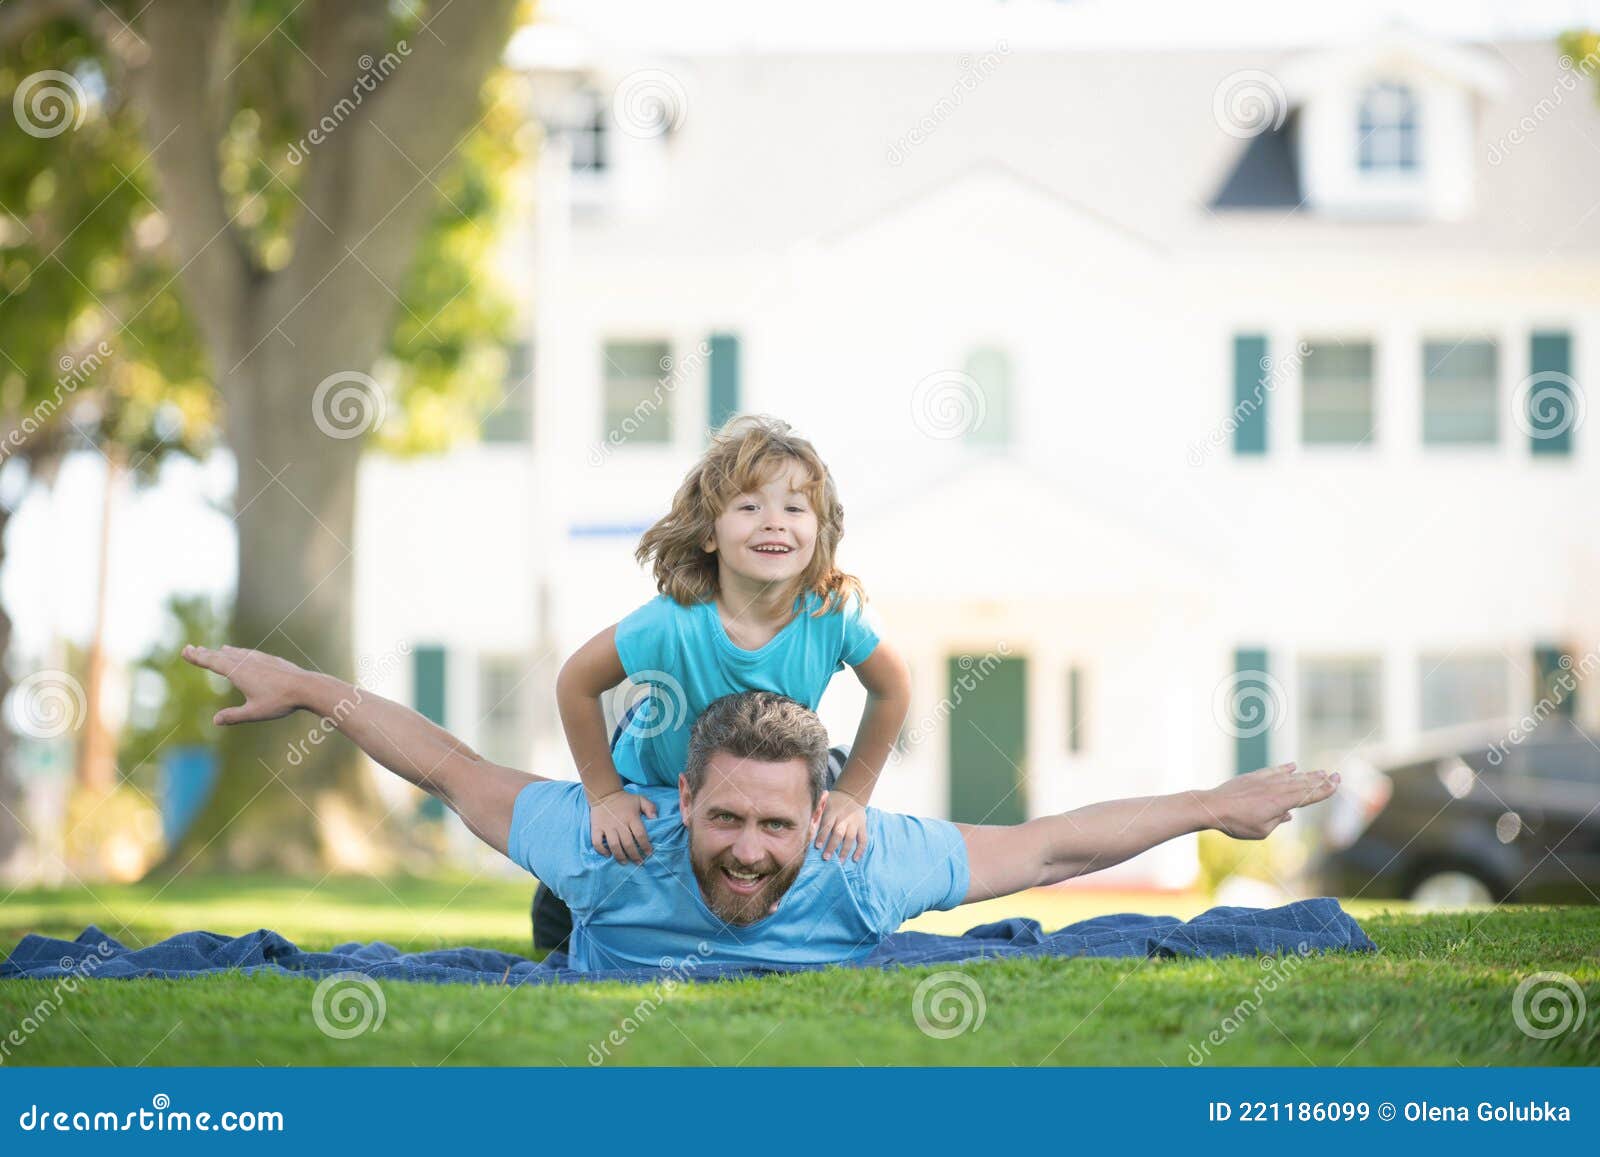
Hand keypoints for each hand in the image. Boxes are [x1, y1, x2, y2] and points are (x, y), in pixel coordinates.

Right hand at [181, 644, 310, 725]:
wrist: (306, 686)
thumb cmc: (280, 701)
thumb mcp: (254, 712)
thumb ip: (234, 716)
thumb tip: (215, 720)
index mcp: (239, 672)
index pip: (213, 662)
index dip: (198, 657)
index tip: (185, 651)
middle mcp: (247, 661)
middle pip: (221, 655)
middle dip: (205, 653)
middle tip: (190, 649)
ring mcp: (259, 658)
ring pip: (236, 653)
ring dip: (222, 652)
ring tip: (214, 650)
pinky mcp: (270, 659)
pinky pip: (249, 653)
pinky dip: (239, 651)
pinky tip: (239, 652)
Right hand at [589, 789, 657, 863]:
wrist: (604, 793)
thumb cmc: (625, 800)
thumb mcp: (640, 799)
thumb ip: (650, 807)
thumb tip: (655, 818)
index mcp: (631, 817)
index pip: (640, 834)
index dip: (645, 846)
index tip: (649, 853)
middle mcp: (619, 823)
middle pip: (628, 843)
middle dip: (635, 855)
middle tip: (639, 862)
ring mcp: (607, 826)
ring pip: (614, 846)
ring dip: (620, 856)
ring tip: (625, 862)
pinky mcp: (596, 828)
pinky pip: (597, 843)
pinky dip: (602, 851)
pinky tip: (608, 855)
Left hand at [815, 790, 867, 860]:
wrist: (852, 794)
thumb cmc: (833, 802)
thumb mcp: (824, 802)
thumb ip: (817, 813)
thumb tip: (808, 827)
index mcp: (833, 811)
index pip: (827, 824)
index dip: (822, 836)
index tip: (817, 847)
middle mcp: (845, 817)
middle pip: (839, 833)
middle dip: (832, 846)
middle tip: (826, 858)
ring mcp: (855, 822)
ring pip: (851, 838)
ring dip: (845, 851)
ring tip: (840, 862)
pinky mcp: (863, 825)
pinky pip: (863, 839)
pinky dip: (860, 850)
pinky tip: (855, 859)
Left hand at [1202, 762, 1338, 839]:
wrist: (1213, 807)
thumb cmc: (1236, 823)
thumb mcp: (1261, 831)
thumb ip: (1276, 821)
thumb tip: (1287, 814)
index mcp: (1280, 803)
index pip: (1307, 796)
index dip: (1323, 790)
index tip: (1336, 784)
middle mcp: (1275, 789)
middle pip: (1303, 784)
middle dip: (1321, 781)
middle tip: (1336, 775)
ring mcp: (1264, 781)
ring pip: (1290, 777)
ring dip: (1306, 775)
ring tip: (1321, 772)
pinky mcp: (1253, 777)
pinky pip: (1273, 771)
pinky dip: (1284, 769)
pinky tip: (1292, 766)